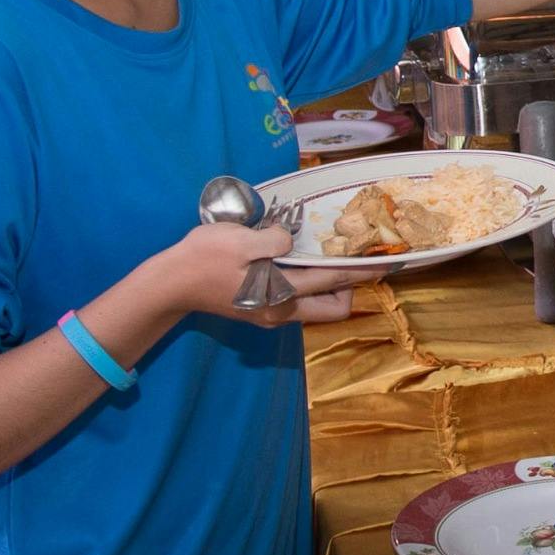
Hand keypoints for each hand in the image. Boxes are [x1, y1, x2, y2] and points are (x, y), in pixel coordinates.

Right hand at [137, 223, 350, 330]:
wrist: (170, 283)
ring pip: (317, 308)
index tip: (385, 261)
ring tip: (330, 258)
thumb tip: (292, 240)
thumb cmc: (202, 259)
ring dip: (329, 287)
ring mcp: (271, 315)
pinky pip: (299, 303)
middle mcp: (281, 312)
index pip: (332, 281)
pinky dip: (309, 287)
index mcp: (280, 294)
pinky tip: (302, 263)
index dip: (361, 270)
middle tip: (353, 259)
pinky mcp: (261, 312)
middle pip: (333, 309)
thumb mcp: (239, 239)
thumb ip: (273, 240)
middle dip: (350, 287)